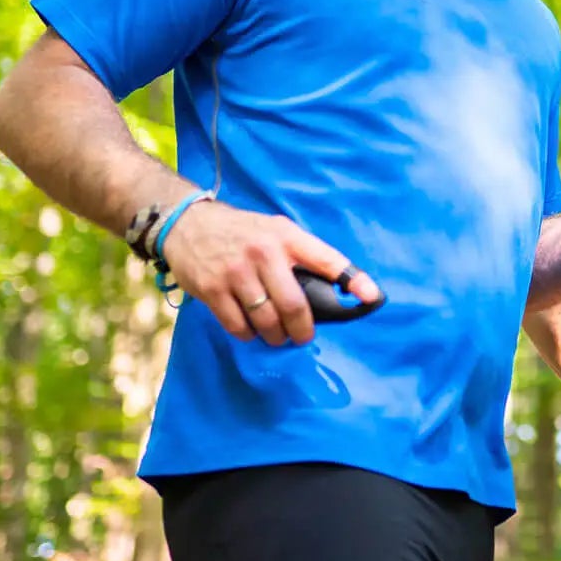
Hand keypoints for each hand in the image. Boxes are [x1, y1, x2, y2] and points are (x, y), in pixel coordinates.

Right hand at [160, 201, 384, 346]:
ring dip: (276, 336)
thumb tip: (335, 288)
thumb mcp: (276, 230)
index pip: (327, 259)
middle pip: (294, 306)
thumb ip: (302, 254)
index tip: (373, 297)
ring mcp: (236, 272)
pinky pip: (238, 326)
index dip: (354, 279)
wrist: (187, 224)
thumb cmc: (243, 232)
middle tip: (303, 336)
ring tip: (277, 335)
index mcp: (286, 237)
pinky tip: (251, 328)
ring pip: (267, 321)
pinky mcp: (211, 289)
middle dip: (302, 330)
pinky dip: (249, 334)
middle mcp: (263, 253)